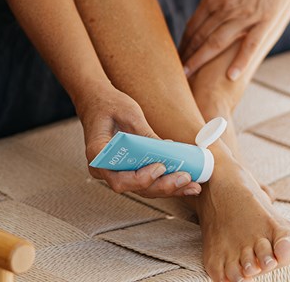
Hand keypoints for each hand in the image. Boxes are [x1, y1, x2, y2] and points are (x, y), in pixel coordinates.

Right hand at [75, 84, 201, 198]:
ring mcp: (114, 171)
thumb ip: (145, 135)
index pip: (119, 180)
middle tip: (186, 179)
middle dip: (163, 186)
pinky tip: (184, 178)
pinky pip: (145, 179)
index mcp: (98, 156)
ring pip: (143, 188)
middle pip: (135, 188)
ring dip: (168, 187)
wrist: (97, 101)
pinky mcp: (126, 169)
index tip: (161, 167)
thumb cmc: (109, 105)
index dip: (141, 179)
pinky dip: (164, 179)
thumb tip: (168, 151)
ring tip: (192, 185)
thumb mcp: (129, 114)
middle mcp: (104, 170)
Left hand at [180, 0, 289, 81]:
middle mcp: (225, 8)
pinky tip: (231, 76)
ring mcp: (244, 15)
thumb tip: (206, 3)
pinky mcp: (265, 19)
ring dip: (201, 60)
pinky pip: (250, 44)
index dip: (183, 42)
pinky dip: (240, 61)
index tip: (176, 54)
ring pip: (217, 43)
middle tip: (176, 72)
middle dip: (187, 55)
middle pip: (200, 37)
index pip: (193, 25)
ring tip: (189, 76)